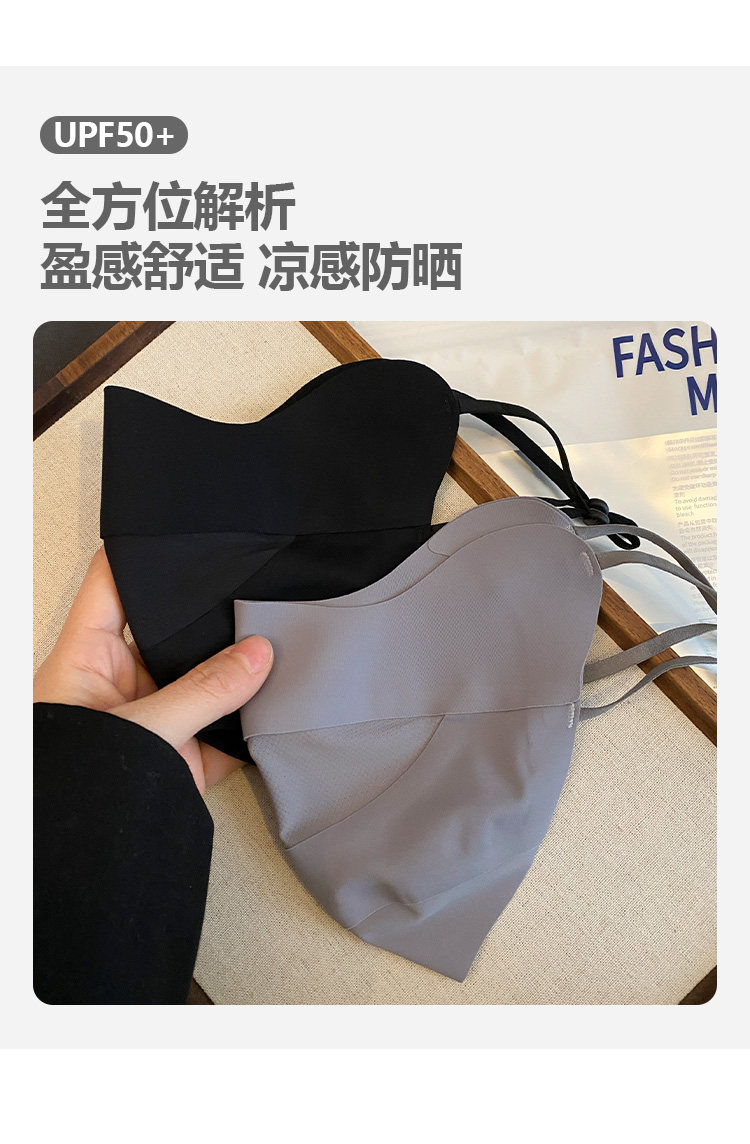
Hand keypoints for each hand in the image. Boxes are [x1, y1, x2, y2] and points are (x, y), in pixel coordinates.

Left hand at [33, 548, 272, 793]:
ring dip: (237, 671)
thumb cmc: (74, 787)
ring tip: (286, 640)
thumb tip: (259, 654)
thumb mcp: (140, 730)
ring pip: (204, 678)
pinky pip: (225, 728)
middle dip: (212, 617)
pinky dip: (253, 722)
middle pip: (172, 629)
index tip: (190, 526)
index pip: (115, 583)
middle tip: (261, 589)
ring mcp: (157, 717)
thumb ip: (202, 691)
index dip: (145, 552)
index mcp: (89, 656)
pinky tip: (286, 703)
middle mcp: (123, 680)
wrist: (80, 870)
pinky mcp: (183, 757)